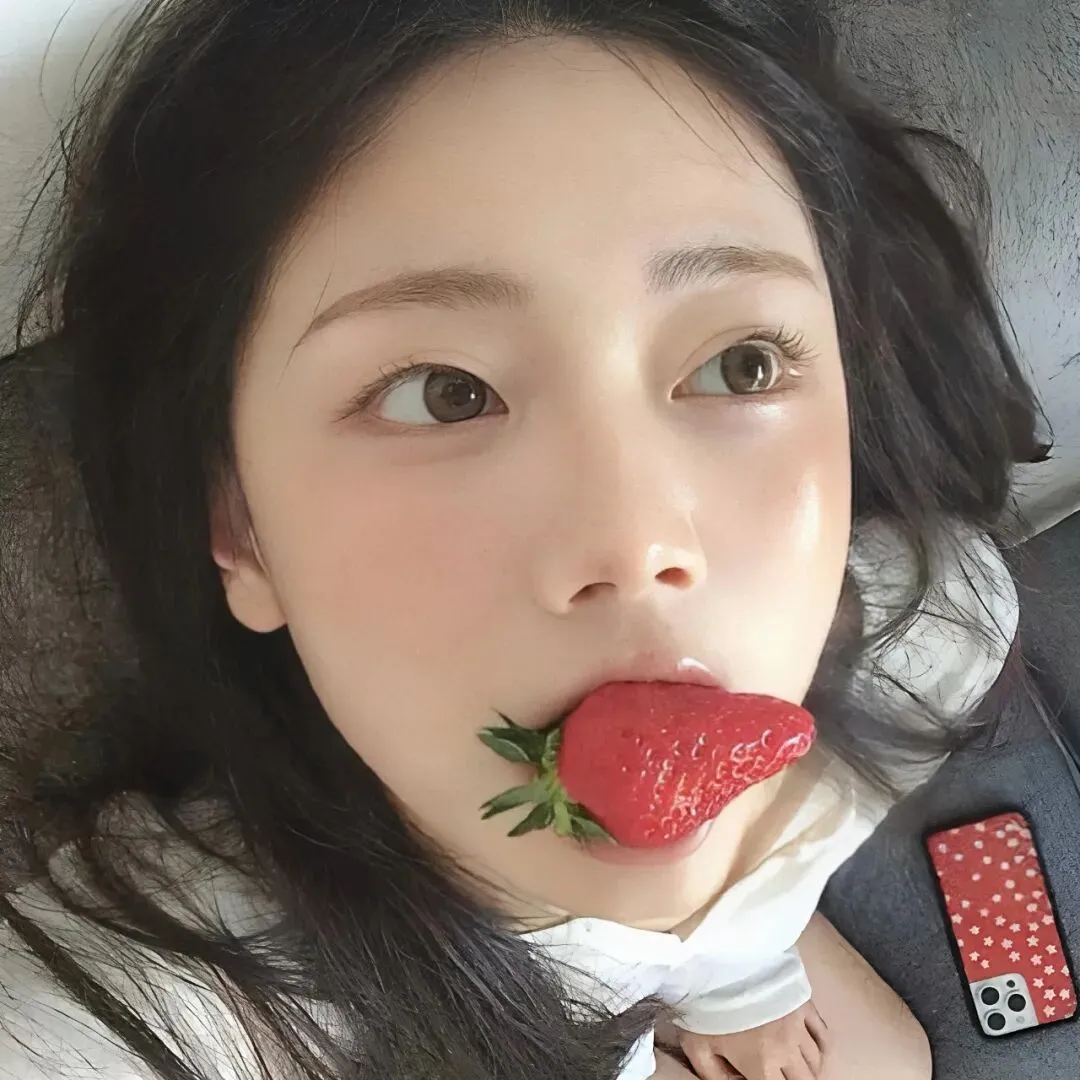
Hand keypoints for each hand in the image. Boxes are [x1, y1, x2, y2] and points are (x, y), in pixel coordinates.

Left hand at [678, 1001, 827, 1079]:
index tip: (762, 1077)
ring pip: (815, 1061)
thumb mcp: (698, 1047)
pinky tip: (811, 1049)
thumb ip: (715, 1076)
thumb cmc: (705, 1004)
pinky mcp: (804, 1003)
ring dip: (807, 1069)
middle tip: (780, 1074)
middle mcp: (786, 1050)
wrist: (718, 959)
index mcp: (761, 1065)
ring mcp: (798, 1026)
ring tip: (794, 1066)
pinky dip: (820, 1048)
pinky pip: (824, 1035)